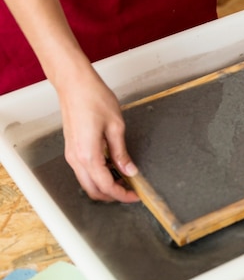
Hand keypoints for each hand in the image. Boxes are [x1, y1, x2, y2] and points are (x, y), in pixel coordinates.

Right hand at [57, 67, 138, 202]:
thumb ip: (121, 152)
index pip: (106, 186)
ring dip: (104, 186)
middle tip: (131, 191)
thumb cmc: (93, 98)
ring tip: (124, 179)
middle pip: (93, 190)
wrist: (74, 84)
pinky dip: (97, 175)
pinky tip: (112, 167)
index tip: (135, 195)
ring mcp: (71, 154)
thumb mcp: (115, 126)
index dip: (122, 195)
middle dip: (112, 195)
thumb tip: (129, 170)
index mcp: (88, 155)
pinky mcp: (71, 148)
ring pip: (87, 182)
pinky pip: (83, 171)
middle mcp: (76, 158)